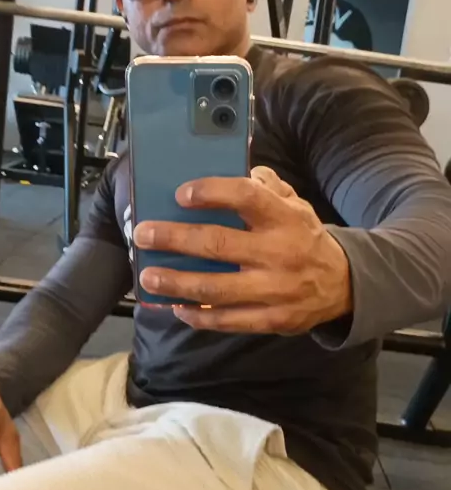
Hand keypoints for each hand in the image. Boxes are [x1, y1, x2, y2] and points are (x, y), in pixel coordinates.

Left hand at [133, 166, 352, 333]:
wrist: (344, 285)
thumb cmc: (306, 239)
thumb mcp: (297, 206)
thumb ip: (268, 187)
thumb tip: (241, 168)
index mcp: (285, 218)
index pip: (247, 198)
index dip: (212, 193)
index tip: (181, 194)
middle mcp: (279, 253)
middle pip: (219, 245)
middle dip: (175, 239)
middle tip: (143, 235)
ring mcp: (275, 290)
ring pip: (217, 289)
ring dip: (177, 283)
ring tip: (149, 277)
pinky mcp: (273, 319)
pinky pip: (229, 320)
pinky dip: (199, 316)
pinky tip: (177, 307)